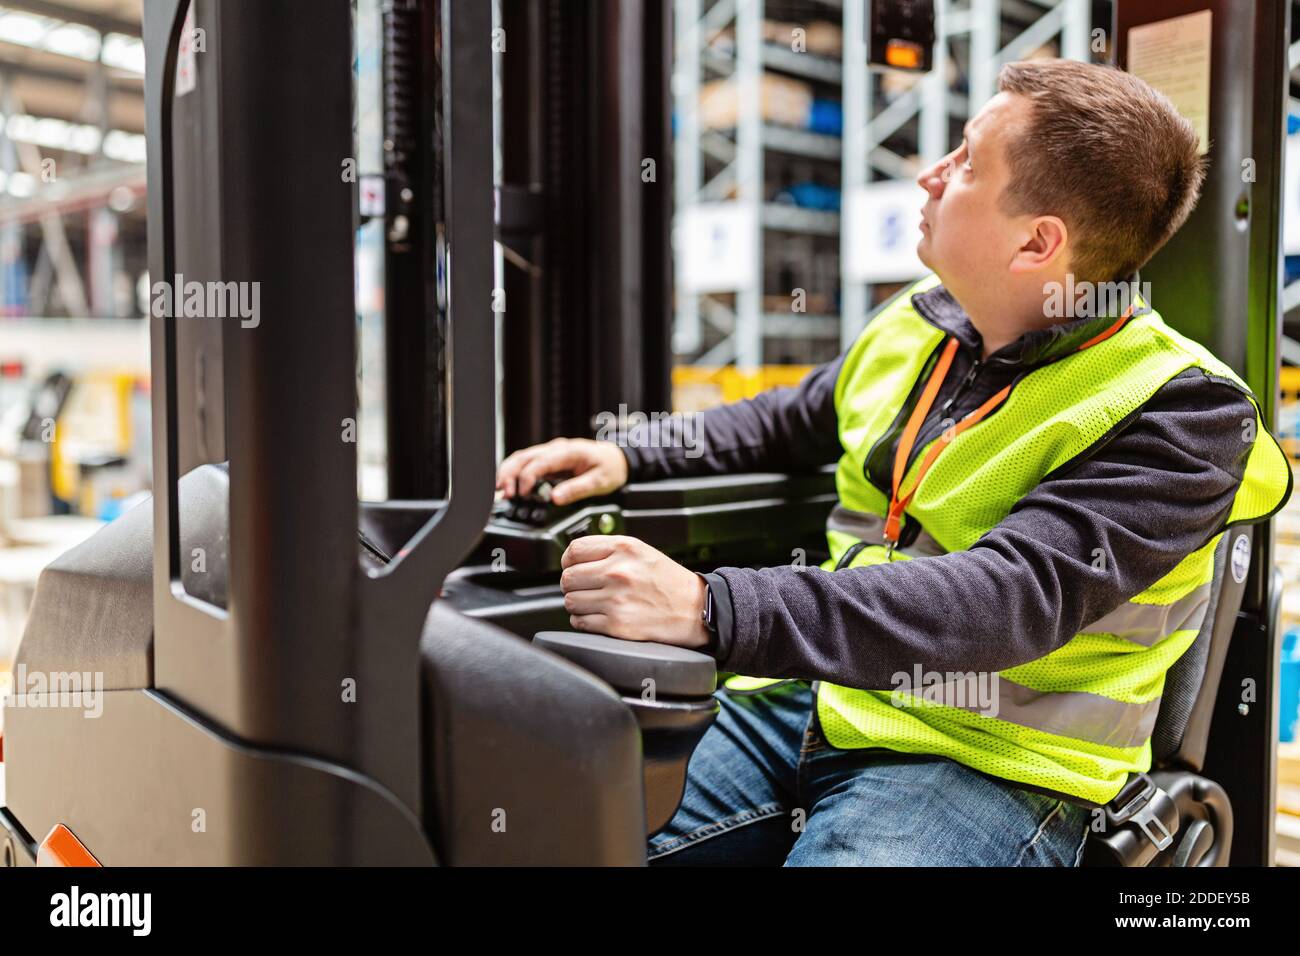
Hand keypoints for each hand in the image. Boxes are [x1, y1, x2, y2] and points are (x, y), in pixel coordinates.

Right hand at [496, 438, 628, 504]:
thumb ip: (577, 489)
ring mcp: (550, 452)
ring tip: (501, 492)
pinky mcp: (547, 459)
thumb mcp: (599, 481)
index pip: (541, 461)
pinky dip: (514, 473)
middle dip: (511, 474)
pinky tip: (508, 486)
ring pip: (521, 458)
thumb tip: (555, 498)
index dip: (528, 476)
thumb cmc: (610, 467)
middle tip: (504, 494)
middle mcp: (556, 448)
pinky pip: (526, 463)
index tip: (522, 492)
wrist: (617, 459)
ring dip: (508, 473)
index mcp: (569, 451)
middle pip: (525, 457)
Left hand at [560, 535, 710, 648]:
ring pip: (570, 601)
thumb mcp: (641, 551)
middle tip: (584, 587)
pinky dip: (584, 620)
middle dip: (572, 584)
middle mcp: (618, 572)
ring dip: (577, 603)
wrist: (696, 609)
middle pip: (568, 577)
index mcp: (624, 548)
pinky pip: (580, 622)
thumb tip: (573, 558)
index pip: (574, 550)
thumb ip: (608, 550)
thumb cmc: (669, 581)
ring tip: (594, 602)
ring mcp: (616, 600)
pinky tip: (598, 616)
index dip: (568, 560)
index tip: (572, 566)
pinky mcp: (616, 625)